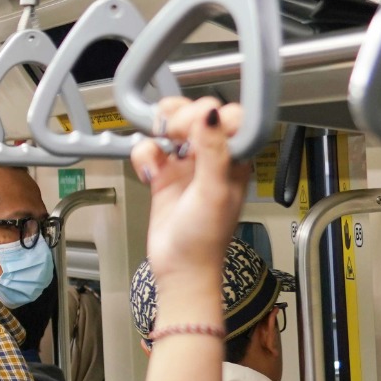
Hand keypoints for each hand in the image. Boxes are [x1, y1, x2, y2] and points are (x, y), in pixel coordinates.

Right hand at [135, 97, 249, 281]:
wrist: (179, 267)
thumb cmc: (206, 238)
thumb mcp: (215, 191)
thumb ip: (214, 151)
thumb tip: (211, 114)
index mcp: (235, 157)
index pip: (230, 116)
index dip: (211, 114)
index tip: (198, 128)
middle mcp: (212, 155)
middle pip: (198, 113)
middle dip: (183, 118)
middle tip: (176, 137)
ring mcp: (186, 163)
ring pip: (173, 124)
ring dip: (162, 129)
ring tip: (161, 145)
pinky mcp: (163, 173)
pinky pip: (150, 148)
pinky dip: (144, 155)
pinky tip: (149, 172)